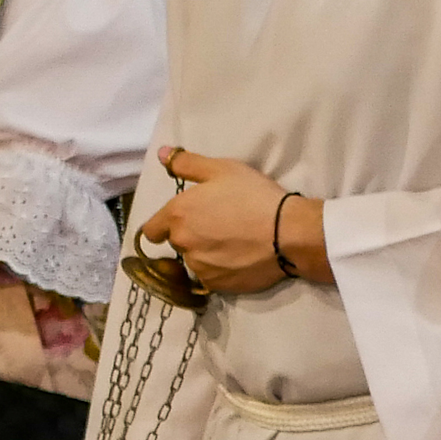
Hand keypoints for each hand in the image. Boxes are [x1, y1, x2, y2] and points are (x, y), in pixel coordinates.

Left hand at [141, 148, 315, 296]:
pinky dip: (221, 270)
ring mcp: (199, 267)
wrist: (288, 233)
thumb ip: (186, 163)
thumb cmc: (254, 196)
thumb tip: (161, 154)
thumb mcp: (222, 169)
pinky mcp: (218, 285)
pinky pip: (212, 277)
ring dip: (206, 254)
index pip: (152, 230)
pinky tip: (241, 259)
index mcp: (178, 214)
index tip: (187, 220)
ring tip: (233, 244)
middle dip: (191, 236)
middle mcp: (182, 243)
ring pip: (194, 261)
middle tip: (220, 227)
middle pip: (176, 244)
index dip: (166, 224)